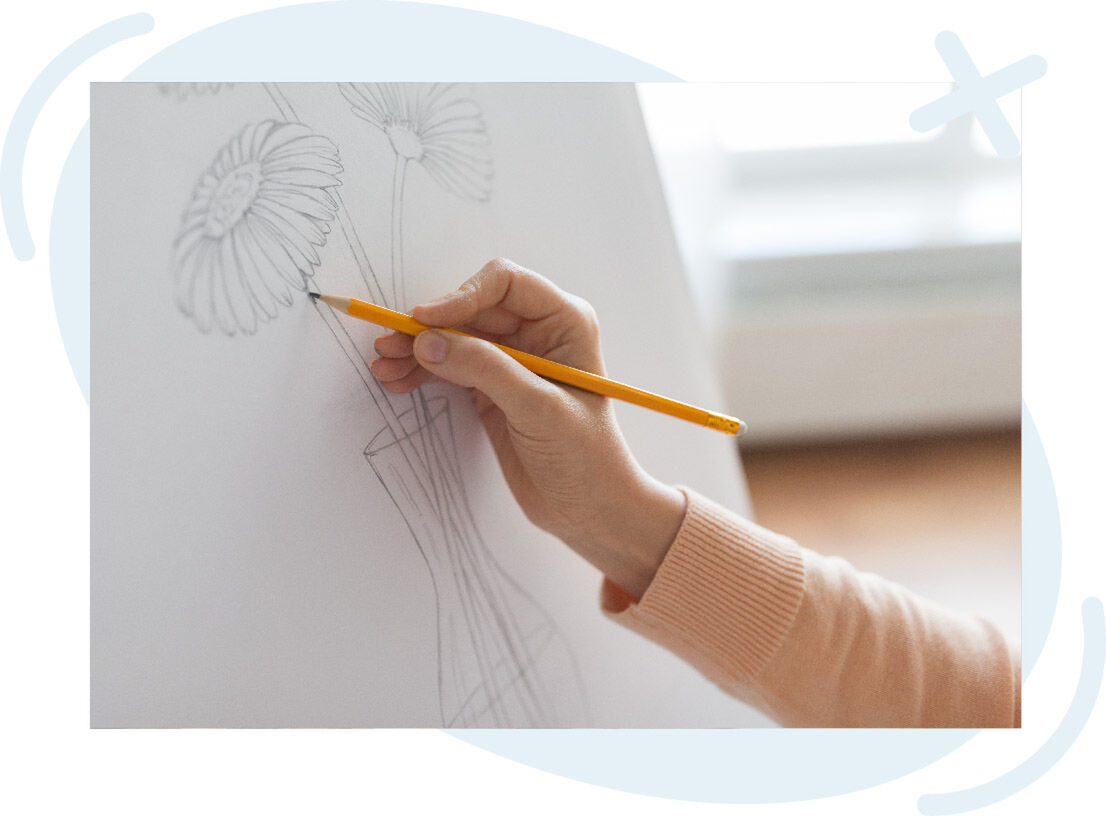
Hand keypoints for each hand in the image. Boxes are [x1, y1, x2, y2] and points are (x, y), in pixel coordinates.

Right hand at [369, 258, 685, 597]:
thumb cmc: (586, 458)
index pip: (505, 284)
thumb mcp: (539, 410)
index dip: (461, 295)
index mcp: (564, 322)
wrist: (591, 511)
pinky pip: (450, 367)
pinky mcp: (492, 388)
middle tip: (389, 345)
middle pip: (470, 309)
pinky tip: (398, 380)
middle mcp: (537, 333)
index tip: (425, 320)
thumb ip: (486, 370)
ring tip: (383, 366)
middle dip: (428, 326)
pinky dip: (422, 371)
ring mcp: (512, 361)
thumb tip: (429, 342)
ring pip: (454, 338)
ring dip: (418, 349)